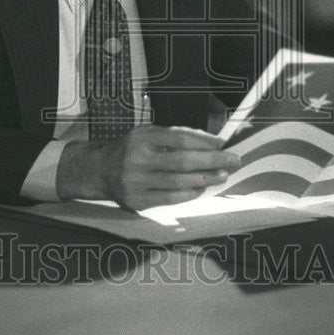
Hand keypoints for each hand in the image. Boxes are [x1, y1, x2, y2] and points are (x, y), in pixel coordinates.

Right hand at [58, 124, 240, 209]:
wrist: (100, 169)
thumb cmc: (132, 149)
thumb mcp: (148, 133)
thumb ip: (175, 136)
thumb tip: (211, 142)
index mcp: (142, 136)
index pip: (179, 137)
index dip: (203, 141)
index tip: (222, 144)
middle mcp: (137, 158)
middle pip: (182, 160)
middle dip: (212, 161)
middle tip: (234, 160)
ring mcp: (136, 181)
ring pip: (178, 182)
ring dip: (205, 179)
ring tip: (223, 175)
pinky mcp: (136, 201)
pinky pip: (169, 198)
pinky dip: (189, 193)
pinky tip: (202, 187)